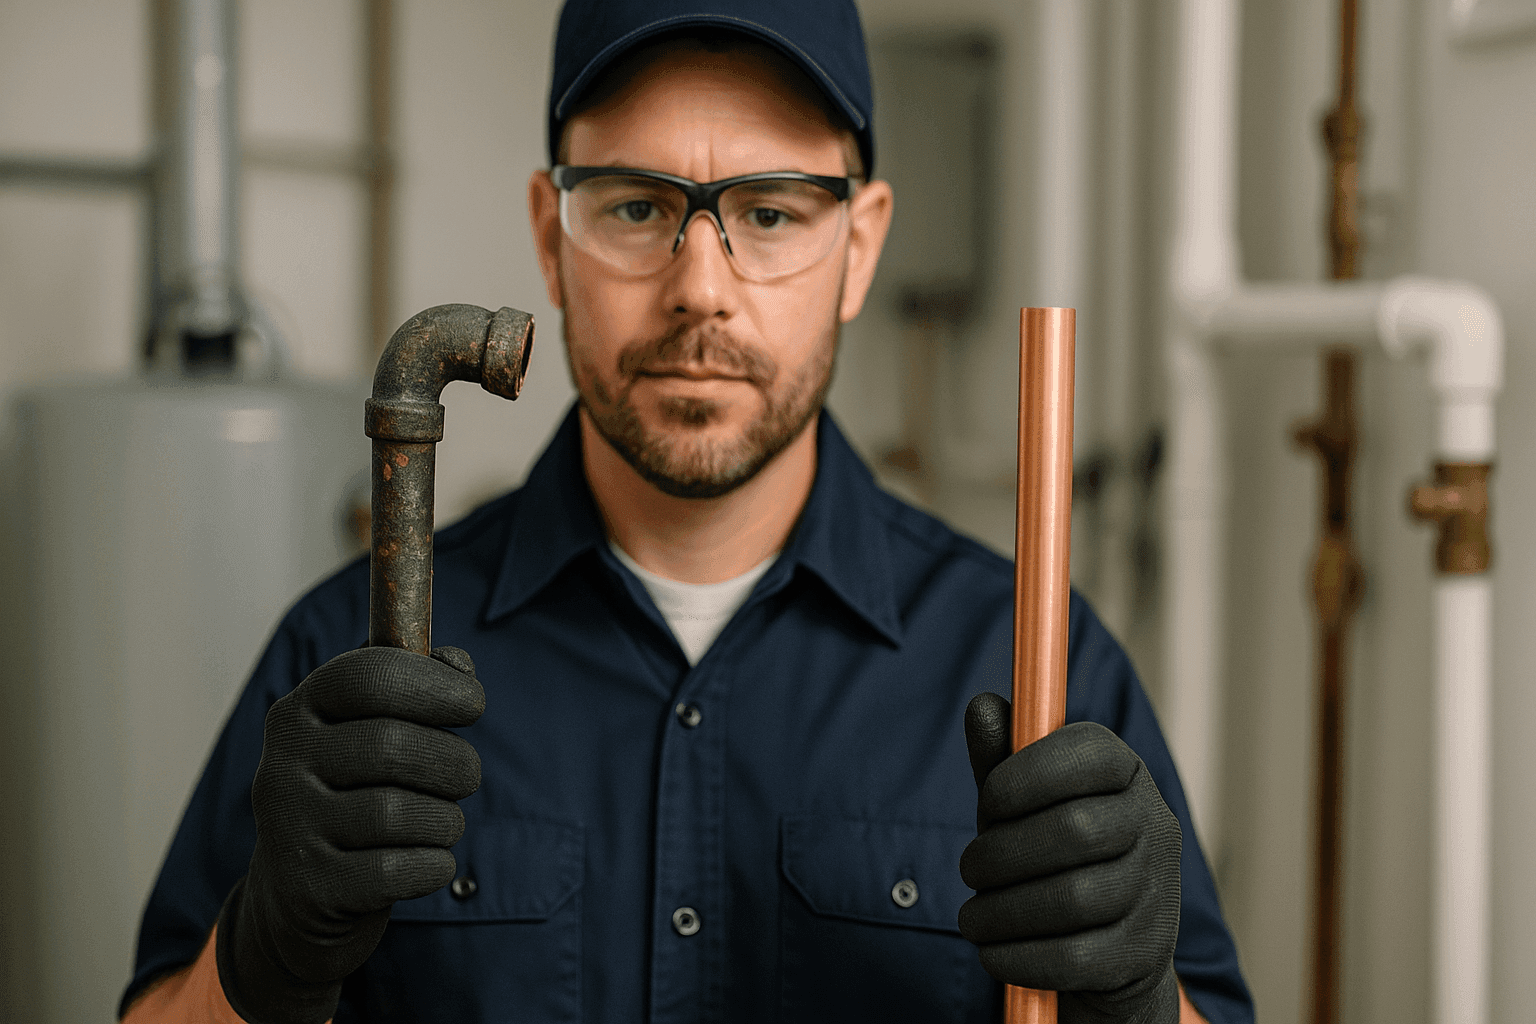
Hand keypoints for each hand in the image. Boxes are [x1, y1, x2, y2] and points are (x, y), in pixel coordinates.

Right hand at [215, 646, 484, 1023]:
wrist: (302, 893)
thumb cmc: (356, 791)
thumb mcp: (374, 728)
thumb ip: (418, 682)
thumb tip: (458, 664)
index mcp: (299, 711)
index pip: (369, 676)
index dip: (435, 685)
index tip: (473, 703)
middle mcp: (282, 764)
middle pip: (393, 745)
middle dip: (454, 762)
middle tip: (467, 776)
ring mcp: (289, 828)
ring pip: (400, 813)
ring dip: (445, 820)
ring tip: (441, 823)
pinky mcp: (311, 887)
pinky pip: (399, 870)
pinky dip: (432, 865)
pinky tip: (425, 861)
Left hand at [959, 692, 1181, 1023]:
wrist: (1108, 950)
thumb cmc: (1054, 857)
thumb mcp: (1025, 803)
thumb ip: (1002, 759)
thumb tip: (982, 705)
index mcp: (1126, 773)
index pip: (1088, 753)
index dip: (1026, 773)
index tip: (987, 800)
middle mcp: (1155, 826)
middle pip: (1076, 830)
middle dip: (1002, 852)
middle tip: (968, 868)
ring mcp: (1157, 893)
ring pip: (1073, 899)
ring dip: (1001, 911)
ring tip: (973, 916)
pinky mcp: (1142, 955)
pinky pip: (1074, 957)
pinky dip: (1017, 956)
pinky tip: (992, 950)